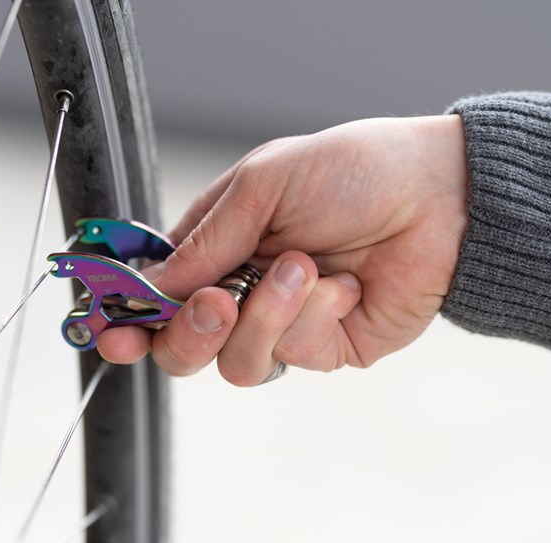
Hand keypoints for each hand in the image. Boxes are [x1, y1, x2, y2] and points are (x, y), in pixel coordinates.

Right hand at [97, 115, 468, 384]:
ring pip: (234, 362)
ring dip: (263, 316)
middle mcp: (243, 290)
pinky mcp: (324, 349)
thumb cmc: (354, 172)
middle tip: (215, 302)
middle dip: (189, 332)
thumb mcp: (263, 187)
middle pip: (183, 347)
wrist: (440, 198)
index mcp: (218, 244)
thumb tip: (149, 288)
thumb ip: (203, 242)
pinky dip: (313, 314)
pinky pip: (292, 355)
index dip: (128, 318)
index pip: (156, 294)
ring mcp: (283, 325)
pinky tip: (342, 286)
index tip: (110, 332)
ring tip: (302, 269)